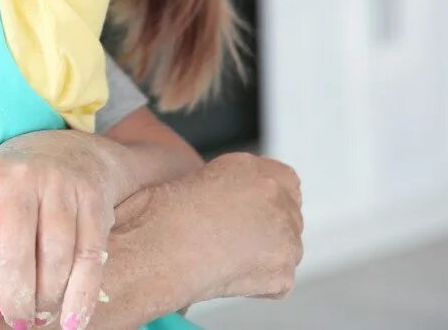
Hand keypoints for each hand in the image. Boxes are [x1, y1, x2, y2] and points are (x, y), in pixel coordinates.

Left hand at [0, 130, 116, 329]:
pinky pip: (90, 256)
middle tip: (14, 322)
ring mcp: (60, 186)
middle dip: (14, 299)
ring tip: (38, 319)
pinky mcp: (93, 200)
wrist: (67, 155)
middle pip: (15, 253)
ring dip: (47, 299)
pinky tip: (72, 320)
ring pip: (55, 256)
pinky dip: (83, 294)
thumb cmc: (5, 190)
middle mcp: (21, 177)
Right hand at [113, 152, 302, 308]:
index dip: (260, 198)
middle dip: (265, 226)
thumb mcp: (201, 176)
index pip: (281, 181)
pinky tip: (230, 272)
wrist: (160, 248)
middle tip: (232, 236)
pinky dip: (258, 281)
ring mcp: (286, 237)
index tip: (246, 209)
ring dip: (264, 252)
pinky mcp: (284, 274)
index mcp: (257, 168)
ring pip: (285, 247)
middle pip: (287, 215)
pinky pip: (278, 279)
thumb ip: (234, 180)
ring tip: (225, 254)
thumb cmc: (165, 213)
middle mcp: (279, 197)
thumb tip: (242, 201)